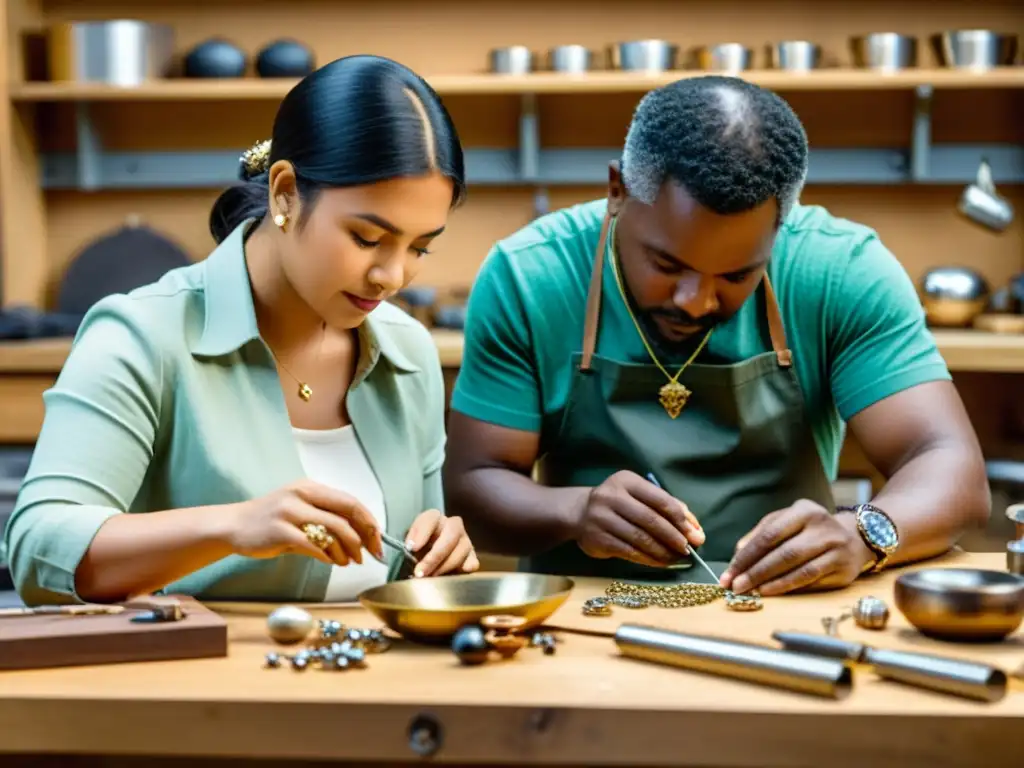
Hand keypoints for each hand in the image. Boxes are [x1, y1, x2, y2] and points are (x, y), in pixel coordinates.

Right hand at [224, 479, 383, 566]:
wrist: (234, 525)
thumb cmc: (271, 521)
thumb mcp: (300, 510)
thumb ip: (326, 519)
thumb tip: (360, 538)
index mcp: (310, 487)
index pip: (350, 502)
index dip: (369, 522)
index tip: (378, 540)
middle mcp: (302, 495)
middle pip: (347, 513)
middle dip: (364, 537)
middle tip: (370, 554)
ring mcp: (290, 512)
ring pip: (333, 530)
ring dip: (346, 550)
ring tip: (347, 562)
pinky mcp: (280, 531)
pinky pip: (313, 545)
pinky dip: (327, 556)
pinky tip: (330, 562)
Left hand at [404, 510, 479, 577]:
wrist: (428, 565)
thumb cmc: (415, 553)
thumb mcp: (407, 547)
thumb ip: (405, 547)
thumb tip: (399, 553)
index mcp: (434, 519)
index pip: (431, 517)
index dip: (421, 531)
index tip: (411, 548)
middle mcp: (452, 526)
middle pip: (452, 531)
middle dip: (436, 554)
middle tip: (421, 572)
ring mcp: (465, 541)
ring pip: (463, 548)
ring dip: (445, 565)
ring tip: (430, 578)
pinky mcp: (472, 558)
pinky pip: (472, 562)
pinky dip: (464, 569)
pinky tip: (453, 575)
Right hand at [573, 470, 704, 566]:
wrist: (580, 513)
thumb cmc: (620, 504)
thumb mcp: (640, 496)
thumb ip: (668, 507)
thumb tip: (695, 530)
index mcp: (627, 481)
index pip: (660, 499)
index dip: (681, 519)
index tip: (695, 534)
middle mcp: (611, 496)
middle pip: (650, 519)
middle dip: (673, 537)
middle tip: (688, 550)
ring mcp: (601, 517)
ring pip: (640, 538)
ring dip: (662, 551)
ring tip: (676, 559)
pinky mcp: (597, 538)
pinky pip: (629, 551)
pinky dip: (648, 559)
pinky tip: (659, 562)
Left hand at [719, 500, 873, 596]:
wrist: (854, 537)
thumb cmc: (810, 530)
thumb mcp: (786, 522)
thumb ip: (761, 534)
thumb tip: (738, 553)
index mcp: (803, 510)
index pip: (769, 534)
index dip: (746, 555)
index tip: (728, 572)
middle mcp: (821, 526)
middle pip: (782, 552)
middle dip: (754, 572)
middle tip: (735, 586)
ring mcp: (835, 547)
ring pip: (797, 568)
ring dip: (770, 582)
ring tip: (750, 591)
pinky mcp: (843, 567)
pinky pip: (811, 579)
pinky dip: (788, 587)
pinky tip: (771, 592)